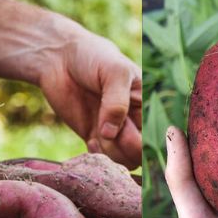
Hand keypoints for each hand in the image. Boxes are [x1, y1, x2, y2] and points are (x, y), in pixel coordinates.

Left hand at [38, 32, 141, 168]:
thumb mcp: (114, 71)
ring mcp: (113, 130)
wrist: (59, 59)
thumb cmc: (93, 57)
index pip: (158, 132)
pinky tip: (91, 139)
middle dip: (127, 145)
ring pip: (124, 159)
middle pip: (142, 151)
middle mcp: (133, 119)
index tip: (129, 127)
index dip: (147, 138)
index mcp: (146, 103)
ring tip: (98, 135)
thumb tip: (110, 133)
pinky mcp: (94, 136)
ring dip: (111, 152)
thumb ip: (117, 102)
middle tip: (110, 130)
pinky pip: (104, 159)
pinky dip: (98, 155)